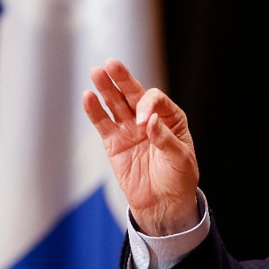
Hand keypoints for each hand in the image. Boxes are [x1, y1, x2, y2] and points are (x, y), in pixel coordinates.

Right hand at [82, 58, 200, 235]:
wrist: (164, 204)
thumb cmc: (179, 179)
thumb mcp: (180, 159)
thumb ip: (165, 139)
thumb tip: (149, 120)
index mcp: (169, 118)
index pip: (155, 100)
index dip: (147, 106)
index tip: (144, 124)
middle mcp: (148, 120)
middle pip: (133, 94)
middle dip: (122, 79)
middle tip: (111, 64)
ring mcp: (129, 130)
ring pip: (115, 104)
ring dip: (105, 88)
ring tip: (96, 72)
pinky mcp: (114, 143)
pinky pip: (103, 124)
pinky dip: (94, 111)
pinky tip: (88, 97)